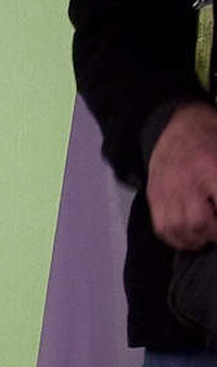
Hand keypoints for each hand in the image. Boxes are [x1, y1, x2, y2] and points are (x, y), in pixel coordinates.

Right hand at [147, 102, 216, 249]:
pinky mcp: (155, 198)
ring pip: (178, 229)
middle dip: (214, 234)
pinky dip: (177, 239)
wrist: (175, 128)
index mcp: (209, 167)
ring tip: (208, 237)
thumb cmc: (209, 137)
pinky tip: (191, 238)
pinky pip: (162, 229)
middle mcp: (185, 182)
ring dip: (197, 239)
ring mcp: (166, 192)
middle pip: (198, 222)